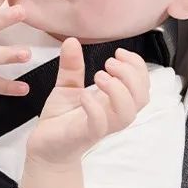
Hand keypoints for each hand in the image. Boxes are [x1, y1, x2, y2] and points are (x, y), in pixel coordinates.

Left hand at [26, 37, 149, 165]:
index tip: (118, 52)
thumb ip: (72, 66)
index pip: (142, 85)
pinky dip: (95, 107)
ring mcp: (100, 126)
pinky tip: (84, 95)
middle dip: (131, 75)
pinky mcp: (85, 135)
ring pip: (127, 113)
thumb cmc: (61, 119)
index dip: (138, 66)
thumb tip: (72, 40)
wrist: (45, 146)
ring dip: (117, 89)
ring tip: (99, 76)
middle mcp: (112, 114)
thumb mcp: (66, 86)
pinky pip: (100, 124)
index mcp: (113, 101)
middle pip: (142, 98)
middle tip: (108, 63)